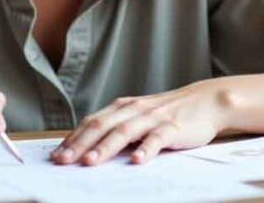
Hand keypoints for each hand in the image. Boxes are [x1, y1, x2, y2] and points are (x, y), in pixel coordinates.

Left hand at [50, 80, 226, 165]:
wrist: (207, 101)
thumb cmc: (170, 114)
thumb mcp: (140, 117)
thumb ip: (119, 129)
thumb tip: (90, 148)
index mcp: (123, 107)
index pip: (92, 122)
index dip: (72, 137)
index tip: (56, 155)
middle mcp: (134, 109)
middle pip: (102, 126)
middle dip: (80, 144)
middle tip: (63, 160)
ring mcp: (153, 117)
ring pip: (124, 131)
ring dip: (105, 147)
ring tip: (90, 162)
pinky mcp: (173, 127)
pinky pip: (157, 138)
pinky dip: (146, 149)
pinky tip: (136, 161)